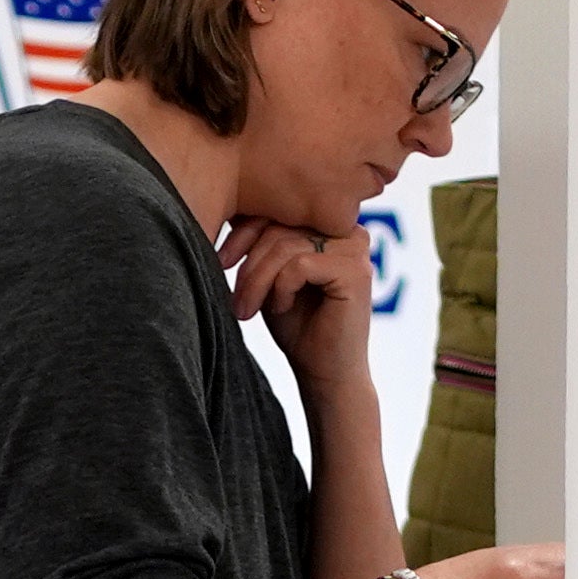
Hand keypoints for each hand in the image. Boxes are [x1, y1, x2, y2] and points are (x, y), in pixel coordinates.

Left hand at [213, 212, 369, 394]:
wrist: (325, 372)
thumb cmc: (297, 325)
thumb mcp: (270, 276)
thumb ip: (262, 243)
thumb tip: (230, 206)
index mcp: (328, 225)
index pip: (278, 209)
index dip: (244, 232)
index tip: (222, 261)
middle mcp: (346, 230)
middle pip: (279, 227)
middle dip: (249, 264)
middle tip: (237, 300)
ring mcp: (355, 248)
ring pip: (285, 246)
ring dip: (258, 281)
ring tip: (249, 308)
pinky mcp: (355, 271)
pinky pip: (299, 265)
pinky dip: (280, 289)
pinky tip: (281, 308)